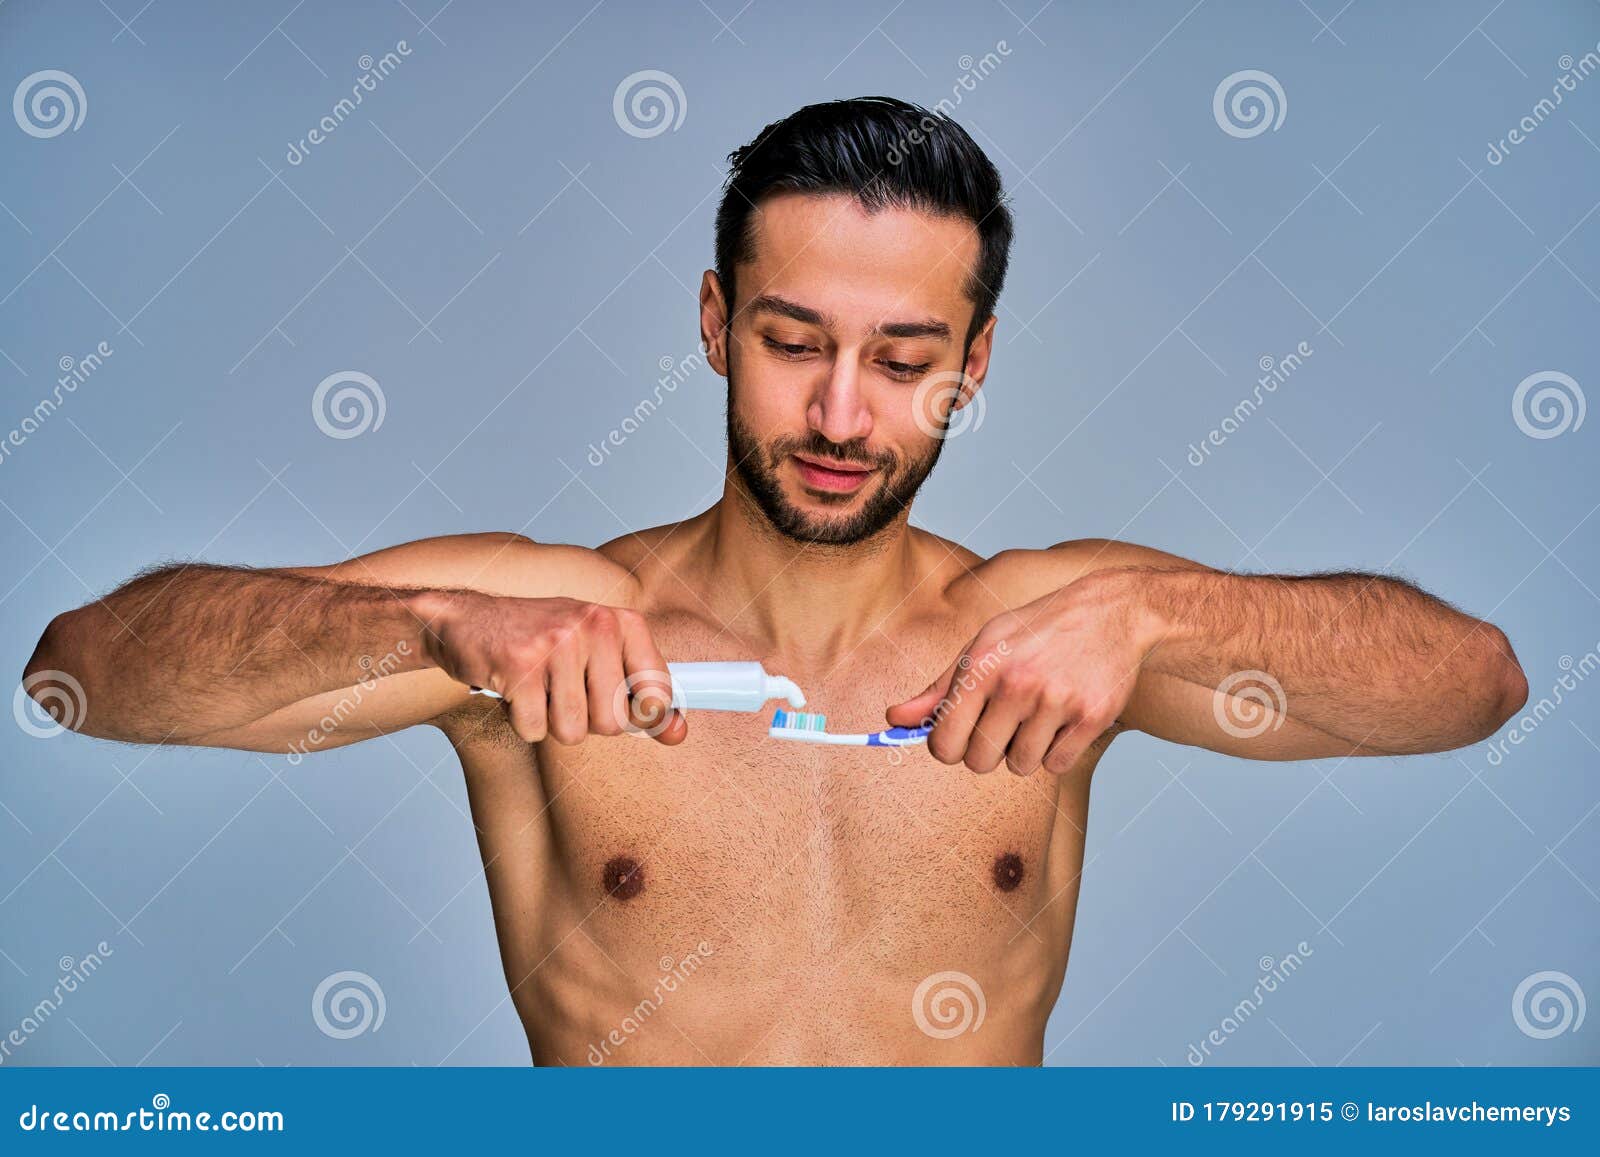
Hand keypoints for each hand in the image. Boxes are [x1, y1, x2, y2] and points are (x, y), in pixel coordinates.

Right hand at [420, 592, 684, 745]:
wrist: (466, 620)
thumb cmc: (540, 643)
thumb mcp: (598, 656)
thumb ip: (641, 696)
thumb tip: (678, 733)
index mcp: (622, 622)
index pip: (658, 693)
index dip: (641, 717)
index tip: (620, 709)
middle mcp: (595, 626)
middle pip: (613, 723)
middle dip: (585, 721)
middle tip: (563, 691)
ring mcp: (558, 643)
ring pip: (573, 731)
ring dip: (550, 722)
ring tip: (537, 688)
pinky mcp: (520, 665)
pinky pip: (535, 729)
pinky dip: (521, 721)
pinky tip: (513, 689)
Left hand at [885, 571, 1151, 774]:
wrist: (1112, 611)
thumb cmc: (1038, 629)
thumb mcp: (984, 644)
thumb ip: (939, 688)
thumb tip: (893, 720)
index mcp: (982, 664)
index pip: (944, 743)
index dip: (947, 748)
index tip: (960, 737)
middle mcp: (1017, 683)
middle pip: (979, 762)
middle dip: (986, 751)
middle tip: (1003, 724)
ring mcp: (1057, 701)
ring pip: (1020, 766)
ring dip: (1025, 750)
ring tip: (1037, 715)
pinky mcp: (1092, 717)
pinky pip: (1057, 765)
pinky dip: (1058, 752)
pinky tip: (1064, 719)